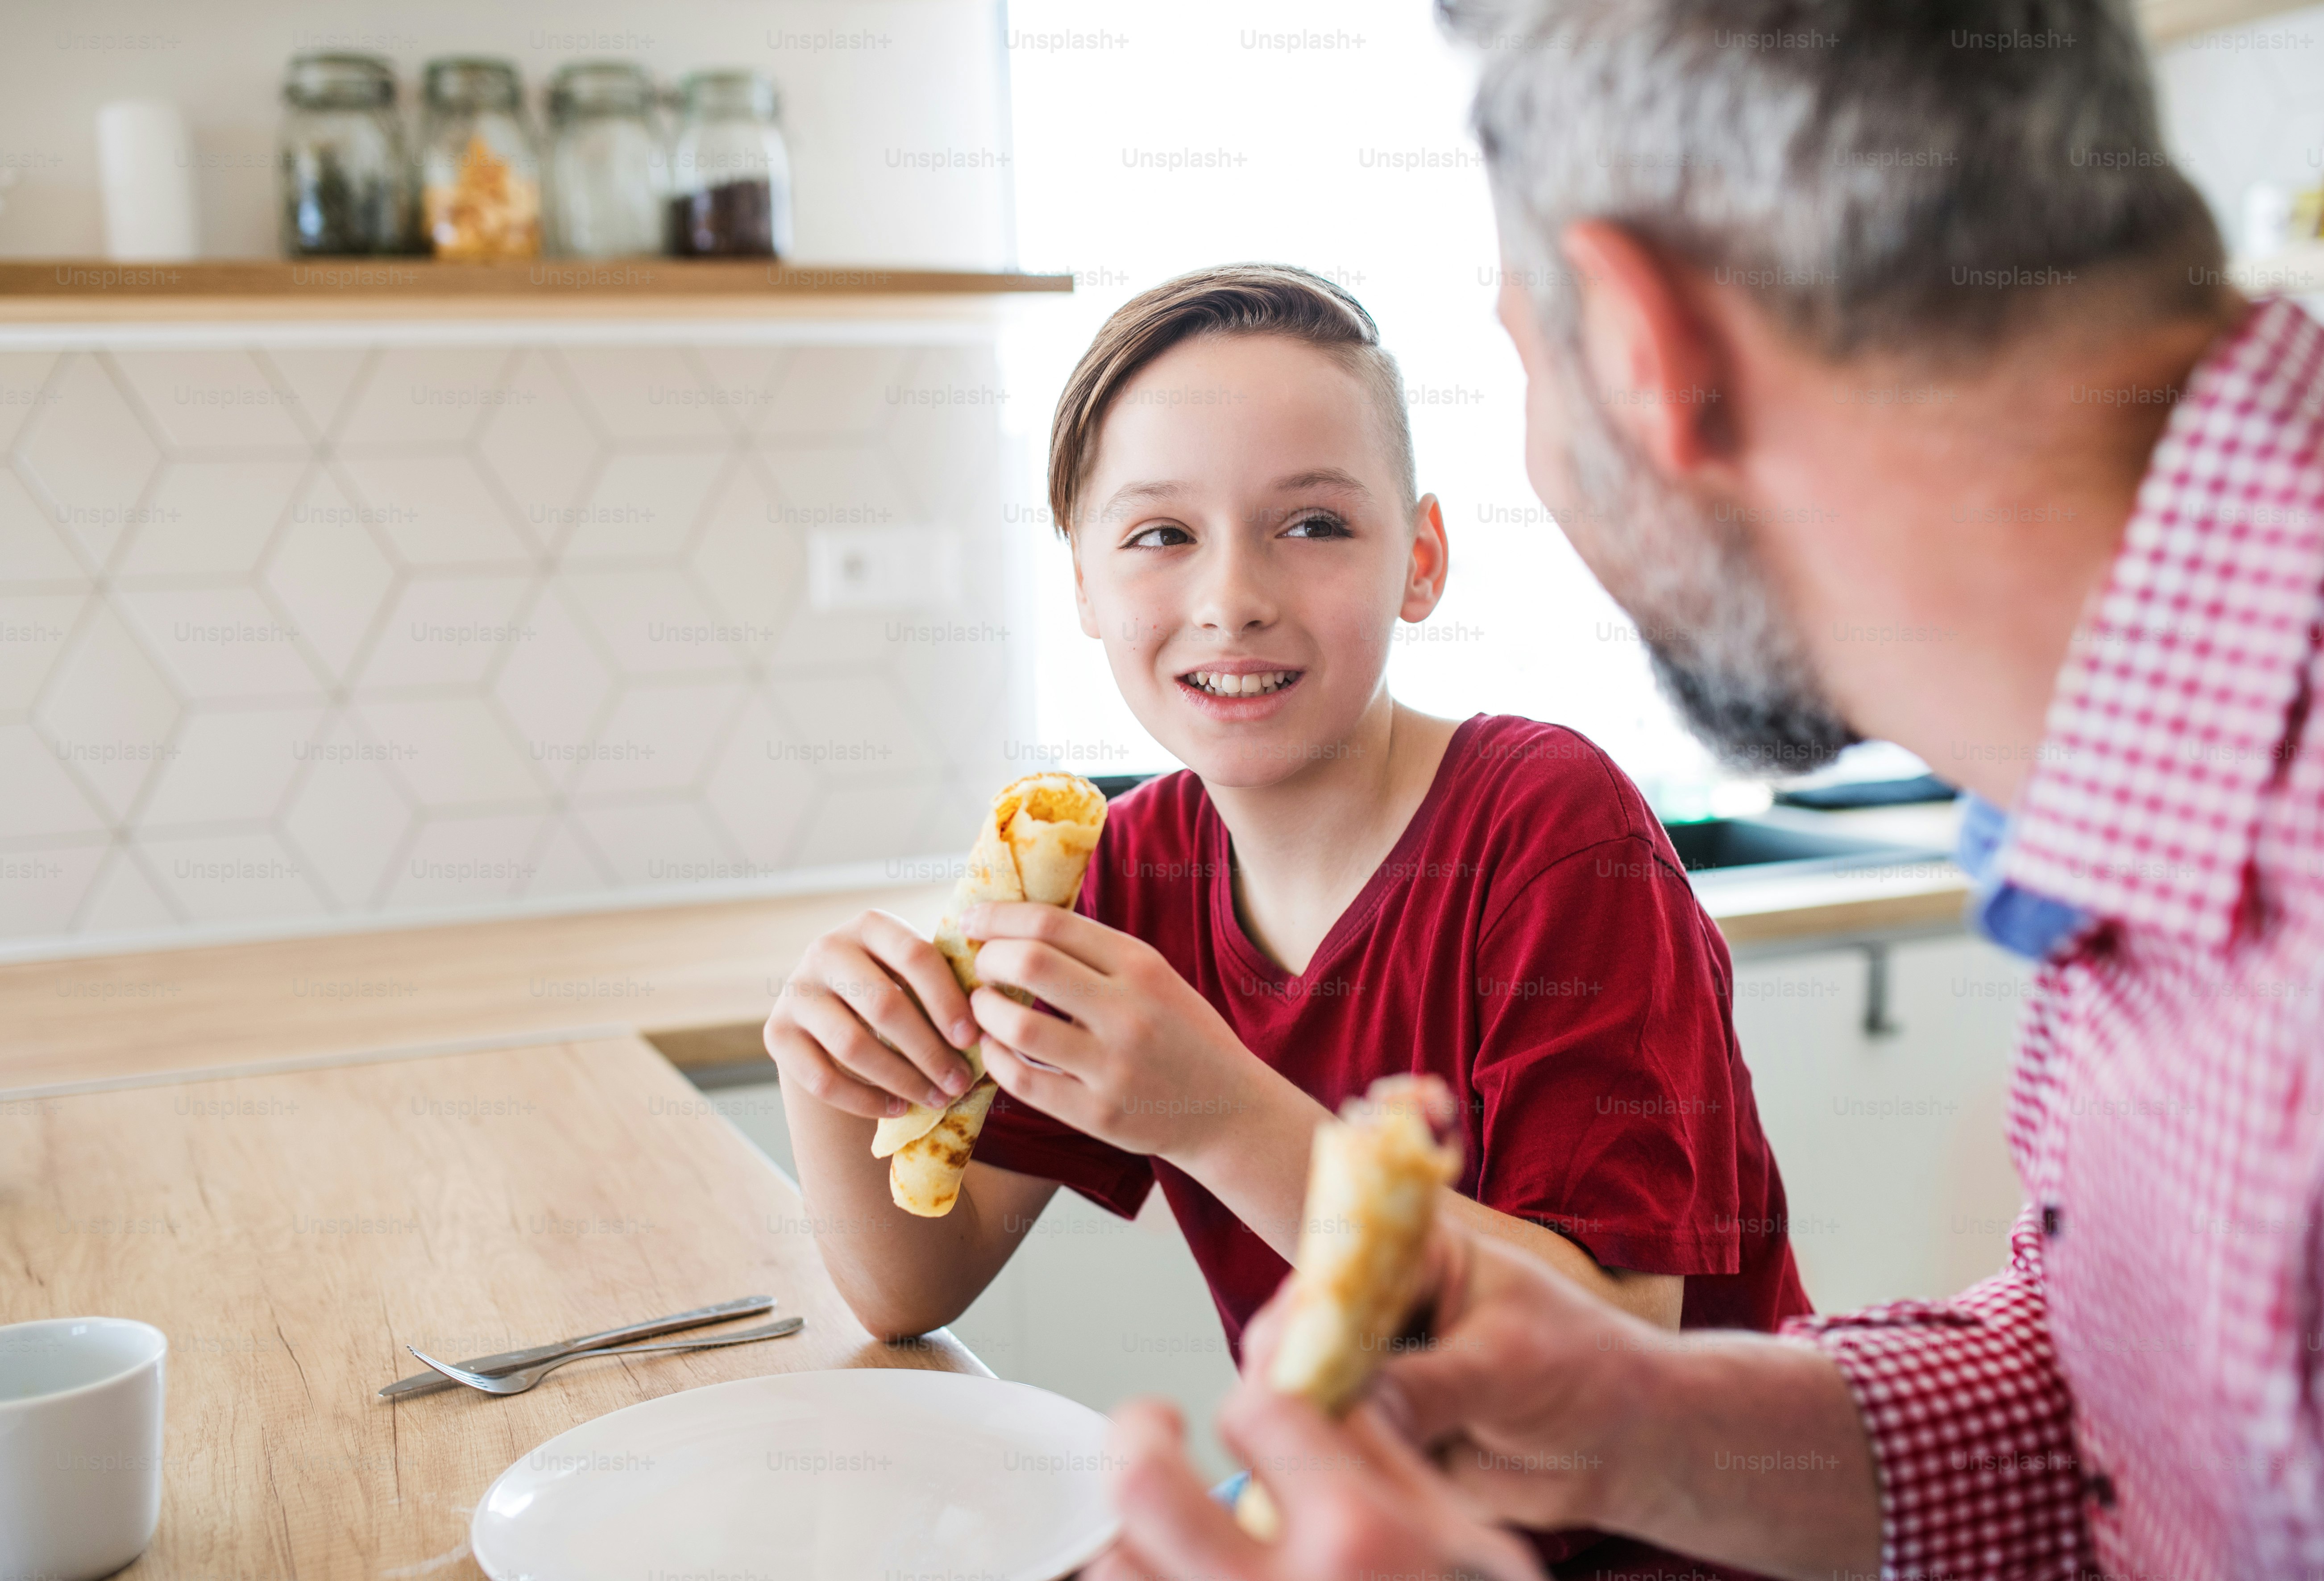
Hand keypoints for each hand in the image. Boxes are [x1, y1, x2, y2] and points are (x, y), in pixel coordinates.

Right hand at [762, 909, 979, 1119]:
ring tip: (936, 1099)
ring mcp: (796, 991)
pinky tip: (897, 1108)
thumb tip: (993, 1025)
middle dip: (929, 1051)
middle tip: (960, 1083)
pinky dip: (864, 1101)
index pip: (915, 956)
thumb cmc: (894, 986)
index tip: (973, 1040)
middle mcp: (826, 949)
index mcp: (870, 924)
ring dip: (902, 1080)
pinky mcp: (776, 1033)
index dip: (947, 1000)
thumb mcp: (914, 971)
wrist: (829, 1006)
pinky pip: (822, 1079)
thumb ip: (946, 983)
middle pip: (884, 1005)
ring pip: (852, 1045)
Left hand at [961, 901, 1304, 1165]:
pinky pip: (1022, 1080)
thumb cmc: (1182, 1035)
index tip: (972, 920)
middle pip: (1028, 964)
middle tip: (981, 967)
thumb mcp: (1156, 978)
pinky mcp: (1098, 1114)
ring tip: (983, 1007)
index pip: (1052, 923)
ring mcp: (1113, 1066)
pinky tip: (995, 1049)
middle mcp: (1129, 1011)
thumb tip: (1018, 926)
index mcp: (1142, 966)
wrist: (1228, 1110)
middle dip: (988, 959)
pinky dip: (995, 1059)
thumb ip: (1098, 954)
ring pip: (1016, 1025)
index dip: (999, 916)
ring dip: (984, 1010)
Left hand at [1087, 1396, 1543, 1580]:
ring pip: (1116, 1568)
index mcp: (1357, 1540)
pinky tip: (1174, 1575)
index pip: (1256, 1412)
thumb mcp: (1474, 1549)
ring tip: (1160, 1530)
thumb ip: (1386, 1462)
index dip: (1252, 1401)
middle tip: (1156, 1429)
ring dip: (1132, 1538)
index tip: (1254, 1420)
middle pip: (1143, 1485)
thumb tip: (1322, 1389)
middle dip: (1139, 1435)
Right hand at [1275, 1222, 1647, 1530]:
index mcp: (1419, 1258)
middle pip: (1320, 1336)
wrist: (1628, 1448)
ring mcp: (1387, 1376)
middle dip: (1306, 1374)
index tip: (1286, 1351)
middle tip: (1293, 1414)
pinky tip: (1345, 1484)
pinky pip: (1352, 1452)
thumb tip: (1348, 1406)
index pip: (1344, 1269)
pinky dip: (1348, 1469)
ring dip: (1326, 1428)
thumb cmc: (1584, 1371)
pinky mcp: (1391, 1436)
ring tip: (1324, 1458)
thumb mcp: (1503, 1365)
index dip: (1309, 1309)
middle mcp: (1391, 1313)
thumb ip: (1425, 1382)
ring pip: (1329, 1398)